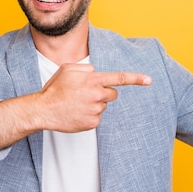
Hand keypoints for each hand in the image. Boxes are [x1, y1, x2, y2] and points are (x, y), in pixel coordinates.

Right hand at [37, 63, 151, 131]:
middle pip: (112, 94)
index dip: (136, 78)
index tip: (149, 80)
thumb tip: (96, 73)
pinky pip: (97, 117)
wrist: (44, 110)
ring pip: (103, 106)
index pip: (119, 78)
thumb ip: (86, 68)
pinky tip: (76, 113)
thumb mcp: (68, 69)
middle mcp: (97, 95)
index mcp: (93, 80)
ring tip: (76, 103)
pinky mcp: (92, 123)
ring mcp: (95, 110)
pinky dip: (89, 115)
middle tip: (86, 94)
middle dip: (103, 93)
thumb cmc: (55, 88)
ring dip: (94, 104)